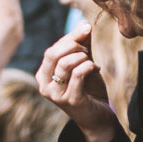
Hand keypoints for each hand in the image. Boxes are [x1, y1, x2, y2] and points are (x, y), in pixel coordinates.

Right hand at [36, 24, 118, 141]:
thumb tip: (84, 24)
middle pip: (53, 54)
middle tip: (88, 48)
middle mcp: (44, 86)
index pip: (52, 50)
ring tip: (91, 62)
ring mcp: (56, 94)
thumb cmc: (89, 90)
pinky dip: (89, 66)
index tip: (86, 29)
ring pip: (65, 63)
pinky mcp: (71, 100)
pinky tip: (97, 69)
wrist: (98, 117)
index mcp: (43, 75)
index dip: (70, 37)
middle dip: (74, 45)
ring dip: (83, 57)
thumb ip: (82, 45)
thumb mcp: (84, 63)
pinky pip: (78, 74)